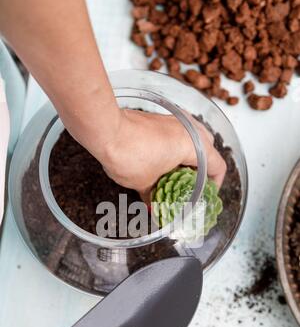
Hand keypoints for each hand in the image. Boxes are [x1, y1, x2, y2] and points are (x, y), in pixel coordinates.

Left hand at [80, 109, 226, 200]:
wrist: (106, 130)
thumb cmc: (128, 153)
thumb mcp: (144, 184)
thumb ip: (154, 197)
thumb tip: (154, 208)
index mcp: (194, 146)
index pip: (218, 166)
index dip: (215, 184)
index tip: (206, 195)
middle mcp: (189, 129)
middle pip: (209, 150)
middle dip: (203, 169)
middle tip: (191, 185)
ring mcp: (175, 120)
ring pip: (194, 139)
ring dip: (190, 156)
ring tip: (177, 174)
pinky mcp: (161, 117)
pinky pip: (179, 132)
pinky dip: (177, 146)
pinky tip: (164, 160)